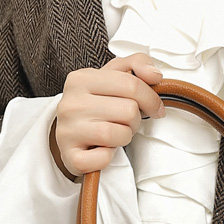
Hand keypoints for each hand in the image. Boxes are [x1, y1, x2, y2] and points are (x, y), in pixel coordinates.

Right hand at [49, 52, 165, 180]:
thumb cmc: (94, 106)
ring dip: (124, 137)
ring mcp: (68, 130)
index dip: (151, 99)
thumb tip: (154, 75)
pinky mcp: (71, 156)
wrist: (68, 136)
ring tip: (114, 134)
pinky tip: (102, 149)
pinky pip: (104, 158)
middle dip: (134, 120)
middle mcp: (71, 103)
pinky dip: (109, 157)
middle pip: (129, 111)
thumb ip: (136, 65)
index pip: (131, 85)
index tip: (155, 108)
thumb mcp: (112, 77)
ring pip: (119, 134)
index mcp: (81, 79)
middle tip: (124, 122)